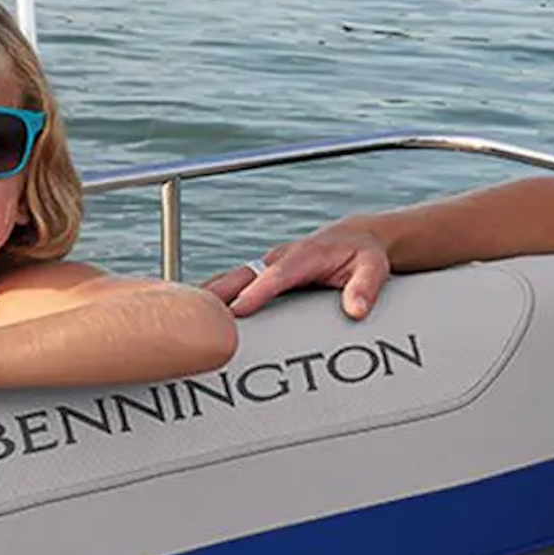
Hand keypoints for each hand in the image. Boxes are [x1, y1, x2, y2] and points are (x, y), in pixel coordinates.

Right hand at [204, 221, 390, 319]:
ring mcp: (268, 265)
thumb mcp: (374, 270)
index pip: (277, 275)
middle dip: (218, 292)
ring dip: (208, 294)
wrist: (356, 239)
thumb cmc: (363, 256)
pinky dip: (213, 295)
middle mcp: (280, 258)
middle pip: (243, 274)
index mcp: (305, 255)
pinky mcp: (262, 273)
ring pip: (232, 277)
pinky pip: (234, 283)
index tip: (238, 310)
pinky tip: (194, 314)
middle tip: (191, 314)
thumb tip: (355, 310)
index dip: (256, 292)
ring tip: (179, 316)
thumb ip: (365, 289)